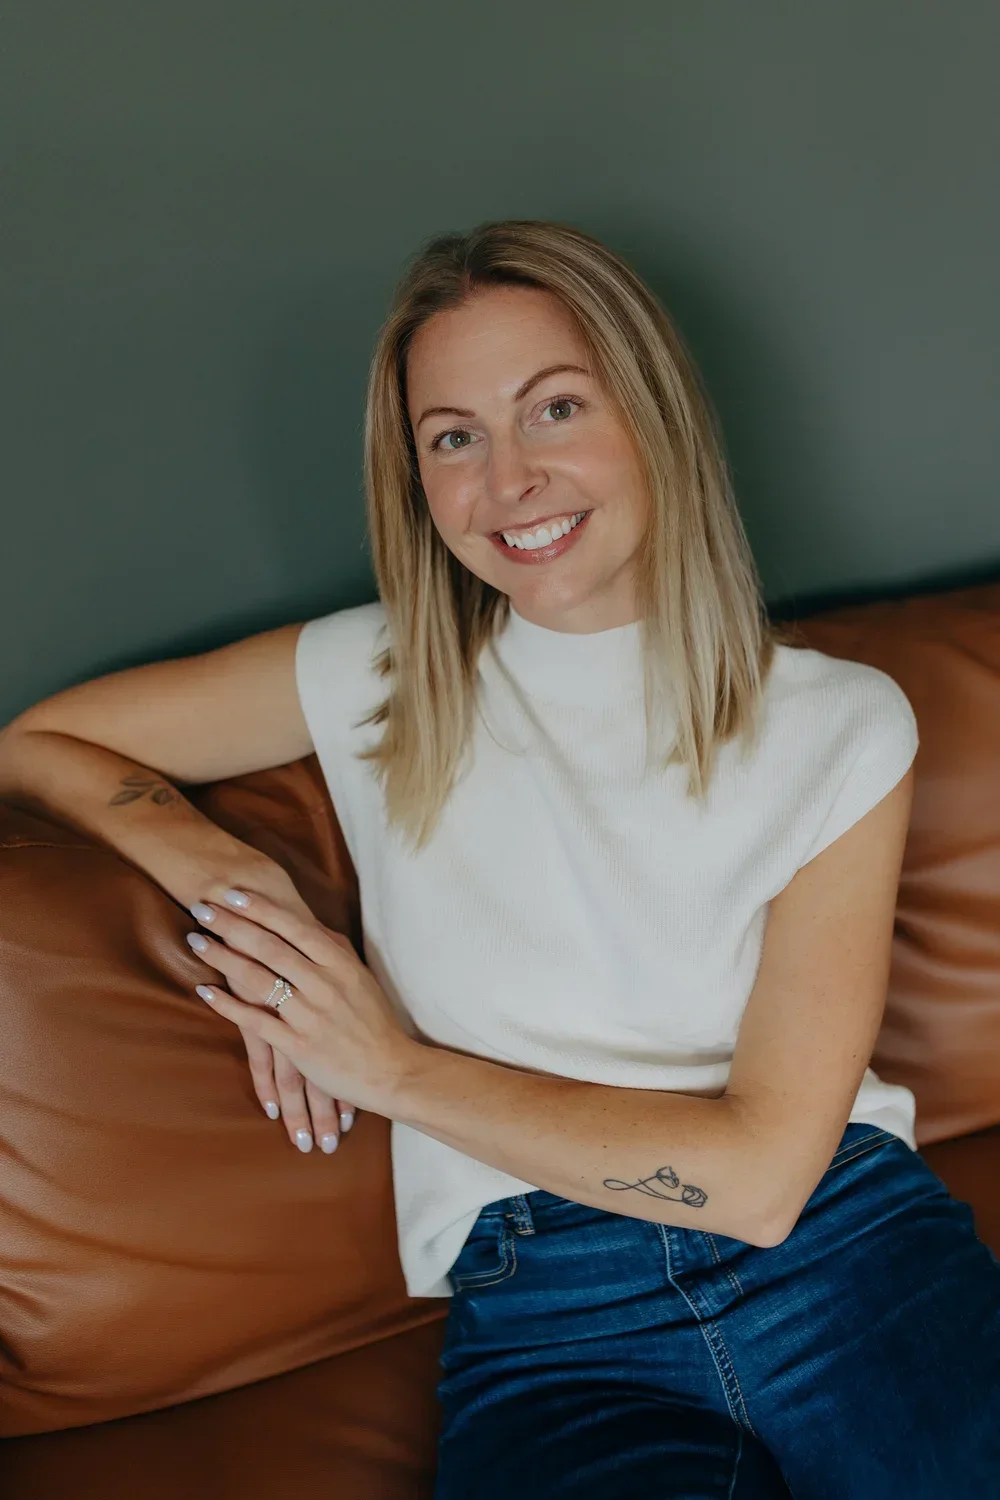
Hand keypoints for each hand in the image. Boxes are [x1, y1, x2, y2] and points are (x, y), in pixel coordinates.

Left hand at [188, 858, 358, 1153]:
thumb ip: (335, 950)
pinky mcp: (298, 1046)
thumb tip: (310, 924)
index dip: (260, 908)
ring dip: (223, 957)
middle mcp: (323, 984)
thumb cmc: (375, 1022)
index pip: (294, 926)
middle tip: (201, 908)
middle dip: (232, 925)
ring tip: (196, 941)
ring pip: (259, 979)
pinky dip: (228, 1005)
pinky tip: (205, 991)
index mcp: (340, 963)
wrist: (391, 1071)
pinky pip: (256, 1021)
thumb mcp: (360, 978)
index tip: (231, 893)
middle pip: (269, 947)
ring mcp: (309, 1015)